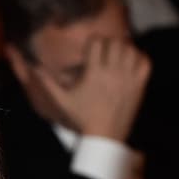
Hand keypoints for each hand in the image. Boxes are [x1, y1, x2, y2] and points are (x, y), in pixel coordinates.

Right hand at [35, 37, 150, 141]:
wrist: (105, 137)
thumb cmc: (82, 118)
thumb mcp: (62, 100)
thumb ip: (47, 82)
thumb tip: (33, 66)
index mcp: (94, 73)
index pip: (97, 41)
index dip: (94, 43)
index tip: (92, 53)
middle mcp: (112, 73)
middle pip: (115, 42)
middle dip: (109, 44)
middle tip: (106, 54)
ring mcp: (128, 79)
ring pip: (131, 49)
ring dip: (125, 49)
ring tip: (118, 57)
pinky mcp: (140, 87)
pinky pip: (145, 62)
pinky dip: (140, 58)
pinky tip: (131, 64)